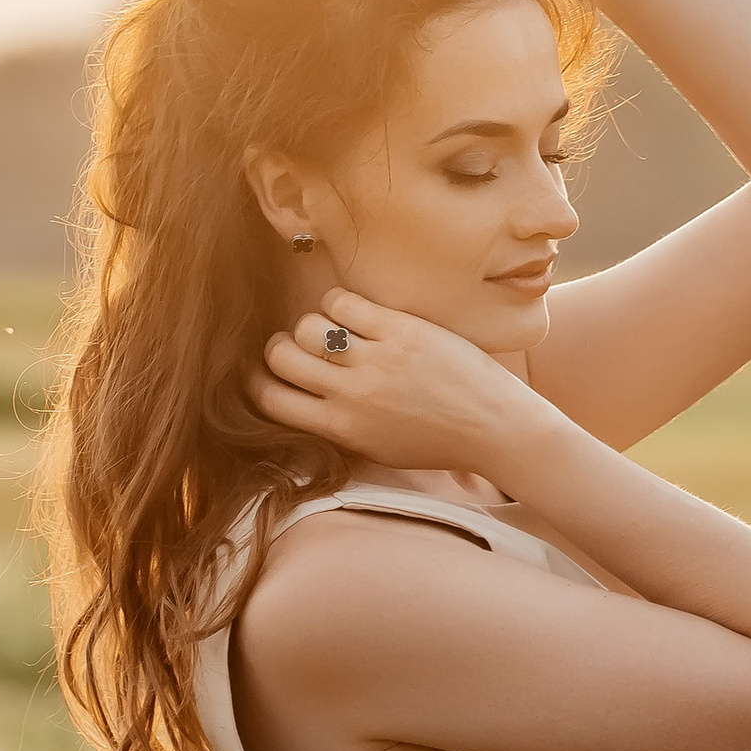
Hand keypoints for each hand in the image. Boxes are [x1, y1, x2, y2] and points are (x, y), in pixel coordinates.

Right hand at [250, 294, 544, 478]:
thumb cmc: (437, 442)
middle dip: (280, 347)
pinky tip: (353, 312)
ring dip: (310, 323)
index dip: (258, 381)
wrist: (493, 428)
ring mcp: (375, 360)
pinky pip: (342, 302)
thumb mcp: (377, 448)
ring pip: (307, 326)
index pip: (270, 400)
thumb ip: (337, 426)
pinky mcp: (400, 330)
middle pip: (281, 357)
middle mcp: (351, 396)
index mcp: (342, 429)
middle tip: (296, 345)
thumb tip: (300, 397)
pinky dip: (338, 303)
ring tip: (331, 329)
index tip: (265, 372)